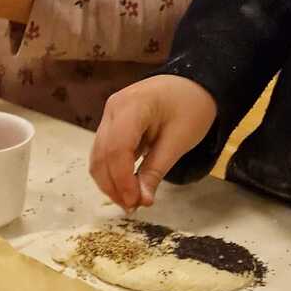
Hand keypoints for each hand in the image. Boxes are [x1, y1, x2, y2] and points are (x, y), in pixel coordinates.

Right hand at [91, 75, 217, 210]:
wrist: (193, 83)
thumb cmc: (191, 106)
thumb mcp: (179, 140)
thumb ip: (156, 170)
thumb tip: (141, 201)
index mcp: (132, 105)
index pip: (117, 150)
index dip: (122, 180)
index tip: (134, 202)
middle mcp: (113, 109)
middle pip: (102, 156)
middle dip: (114, 186)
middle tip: (132, 207)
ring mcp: (108, 116)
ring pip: (98, 158)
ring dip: (110, 183)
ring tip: (129, 200)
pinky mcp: (109, 125)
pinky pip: (103, 154)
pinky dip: (111, 173)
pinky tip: (125, 187)